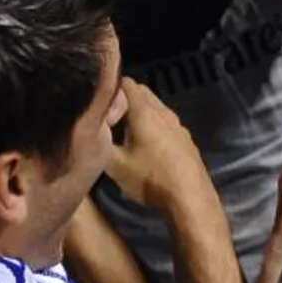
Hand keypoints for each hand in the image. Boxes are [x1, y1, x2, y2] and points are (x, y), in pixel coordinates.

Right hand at [103, 79, 207, 212]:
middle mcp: (164, 112)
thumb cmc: (150, 180)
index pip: (126, 82)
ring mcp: (178, 125)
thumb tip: (90, 129)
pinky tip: (147, 148)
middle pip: (142, 93)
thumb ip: (100, 142)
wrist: (191, 199)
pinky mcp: (186, 139)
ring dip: (140, 114)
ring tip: (126, 135)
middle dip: (124, 101)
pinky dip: (153, 125)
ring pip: (155, 108)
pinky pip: (165, 122)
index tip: (100, 106)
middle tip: (110, 120)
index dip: (110, 90)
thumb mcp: (115, 165)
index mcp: (145, 112)